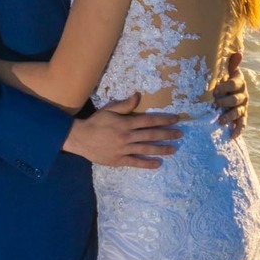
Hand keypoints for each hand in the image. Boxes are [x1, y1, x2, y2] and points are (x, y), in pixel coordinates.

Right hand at [63, 93, 182, 168]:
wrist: (80, 138)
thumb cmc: (95, 122)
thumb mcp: (109, 110)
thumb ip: (125, 105)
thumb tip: (138, 95)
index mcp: (125, 123)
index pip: (149, 120)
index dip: (163, 120)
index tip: (175, 119)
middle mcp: (127, 136)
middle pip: (151, 134)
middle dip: (167, 134)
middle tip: (179, 134)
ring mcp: (123, 149)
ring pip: (146, 149)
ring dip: (162, 149)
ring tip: (174, 149)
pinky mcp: (119, 160)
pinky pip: (136, 162)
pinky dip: (147, 163)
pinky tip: (158, 163)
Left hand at [212, 51, 247, 139]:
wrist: (227, 89)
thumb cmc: (223, 77)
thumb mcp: (226, 70)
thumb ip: (231, 63)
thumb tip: (238, 53)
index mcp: (239, 82)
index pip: (233, 84)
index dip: (225, 87)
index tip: (215, 90)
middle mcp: (243, 94)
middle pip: (236, 100)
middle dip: (226, 102)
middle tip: (215, 104)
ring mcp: (243, 106)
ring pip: (238, 112)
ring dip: (230, 117)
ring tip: (221, 121)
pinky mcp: (241, 116)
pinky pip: (242, 123)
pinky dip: (238, 130)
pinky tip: (233, 136)